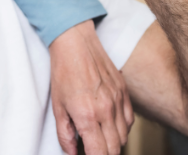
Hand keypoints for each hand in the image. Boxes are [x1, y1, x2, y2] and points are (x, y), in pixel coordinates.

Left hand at [50, 20, 132, 154]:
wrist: (75, 43)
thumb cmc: (64, 71)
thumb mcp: (57, 105)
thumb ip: (65, 133)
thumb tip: (71, 152)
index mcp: (87, 115)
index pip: (100, 154)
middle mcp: (107, 110)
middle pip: (115, 149)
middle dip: (104, 154)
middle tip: (92, 149)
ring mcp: (118, 101)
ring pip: (124, 137)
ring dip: (114, 143)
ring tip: (100, 138)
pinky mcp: (125, 92)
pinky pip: (130, 120)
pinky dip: (122, 128)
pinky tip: (110, 125)